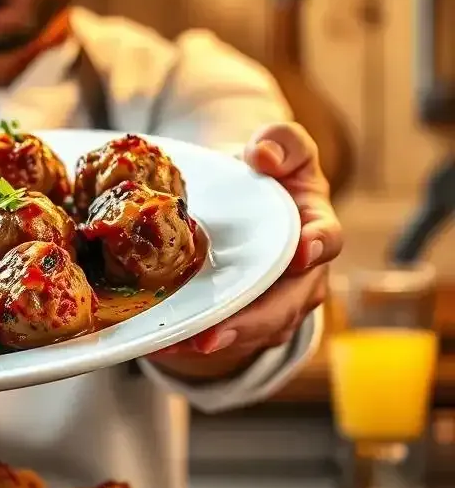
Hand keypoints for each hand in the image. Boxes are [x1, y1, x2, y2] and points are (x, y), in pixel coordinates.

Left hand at [149, 122, 342, 378]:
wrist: (239, 197)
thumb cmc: (265, 173)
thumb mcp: (276, 147)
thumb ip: (280, 142)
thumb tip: (262, 155)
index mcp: (315, 227)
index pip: (326, 240)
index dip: (316, 247)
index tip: (301, 252)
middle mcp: (302, 274)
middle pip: (286, 304)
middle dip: (252, 321)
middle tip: (214, 334)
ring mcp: (275, 300)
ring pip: (256, 329)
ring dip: (221, 340)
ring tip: (182, 345)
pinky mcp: (245, 317)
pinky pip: (226, 335)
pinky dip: (193, 342)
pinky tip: (161, 344)